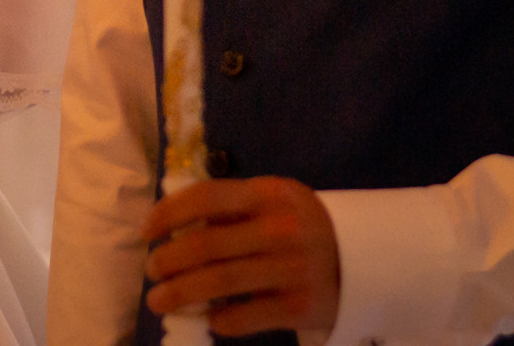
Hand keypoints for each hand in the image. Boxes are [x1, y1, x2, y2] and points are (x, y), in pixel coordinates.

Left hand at [141, 176, 339, 337]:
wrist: (366, 258)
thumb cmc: (302, 226)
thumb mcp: (274, 202)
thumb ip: (232, 208)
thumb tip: (174, 229)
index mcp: (269, 194)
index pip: (206, 197)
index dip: (168, 214)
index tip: (147, 232)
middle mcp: (280, 228)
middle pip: (207, 245)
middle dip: (168, 260)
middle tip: (151, 271)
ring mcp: (292, 269)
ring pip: (221, 283)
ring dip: (181, 293)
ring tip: (159, 300)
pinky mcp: (300, 306)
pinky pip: (247, 316)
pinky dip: (221, 320)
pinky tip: (209, 319)